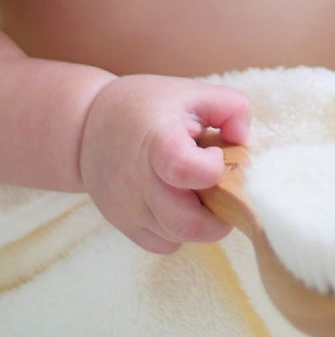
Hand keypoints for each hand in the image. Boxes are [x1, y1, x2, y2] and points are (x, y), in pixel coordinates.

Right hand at [79, 74, 249, 252]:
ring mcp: (128, 208)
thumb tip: (244, 141)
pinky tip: (182, 202)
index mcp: (156, 141)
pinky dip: (181, 231)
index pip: (183, 169)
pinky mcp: (124, 225)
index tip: (214, 153)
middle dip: (219, 211)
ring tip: (200, 191)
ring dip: (201, 222)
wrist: (88, 126)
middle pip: (187, 222)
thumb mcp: (193, 91)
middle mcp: (137, 181)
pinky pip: (163, 244)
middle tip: (225, 187)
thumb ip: (231, 107)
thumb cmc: (148, 105)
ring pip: (178, 237)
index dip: (211, 168)